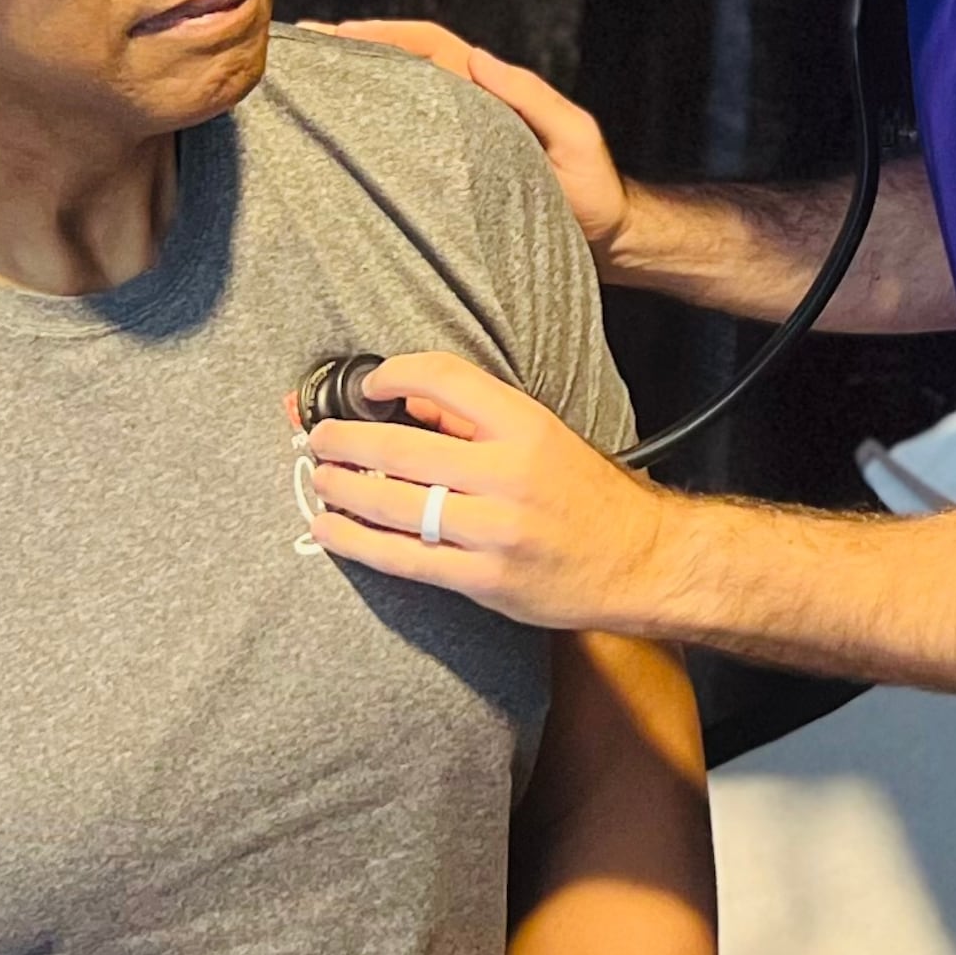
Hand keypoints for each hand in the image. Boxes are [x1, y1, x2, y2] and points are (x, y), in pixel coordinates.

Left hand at [302, 351, 682, 633]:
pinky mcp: (482, 579)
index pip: (443, 378)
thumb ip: (475, 418)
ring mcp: (493, 530)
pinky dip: (357, 541)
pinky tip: (330, 529)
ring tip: (319, 480)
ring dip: (342, 489)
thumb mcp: (543, 435)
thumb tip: (408, 400)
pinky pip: (403, 558)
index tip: (367, 386)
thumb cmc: (586, 494)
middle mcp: (506, 473)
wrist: (637, 561)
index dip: (392, 375)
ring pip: (393, 504)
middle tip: (317, 439)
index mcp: (523, 425)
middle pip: (401, 448)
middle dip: (345, 441)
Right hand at [314, 21, 629, 259]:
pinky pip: (401, 151)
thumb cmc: (594, 195)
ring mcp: (453, 147)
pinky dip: (366, 135)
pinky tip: (330, 142)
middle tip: (299, 49)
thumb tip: (478, 57)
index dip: (385, 34)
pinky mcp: (447, 184)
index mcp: (488, 94)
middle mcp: (465, 113)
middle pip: (400, 69)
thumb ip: (532, 97)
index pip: (430, 48)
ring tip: (301, 85)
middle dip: (351, 53)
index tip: (339, 31)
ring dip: (351, 89)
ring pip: (394, 106)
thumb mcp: (574, 138)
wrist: (605, 245)